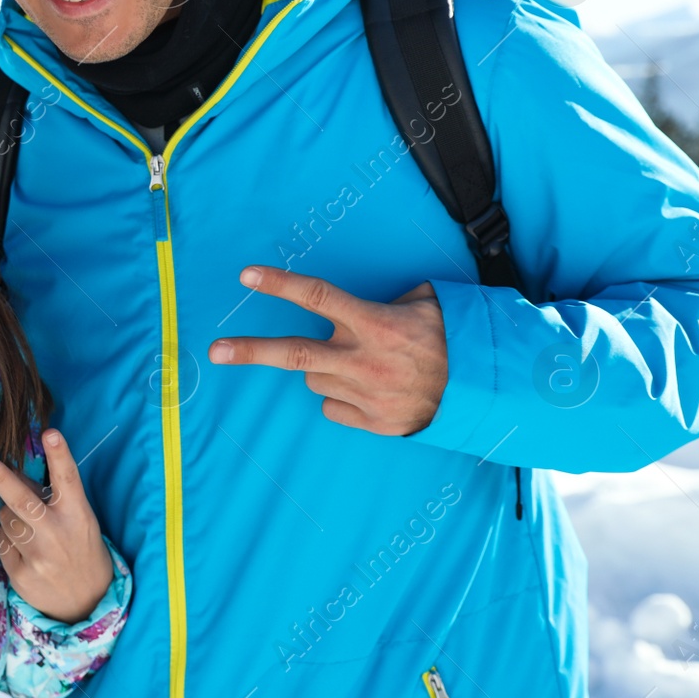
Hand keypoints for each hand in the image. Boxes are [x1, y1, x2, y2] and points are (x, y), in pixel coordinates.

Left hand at [0, 429, 112, 624]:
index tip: (50, 432)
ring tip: (32, 532)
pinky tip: (26, 551)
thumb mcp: (79, 522)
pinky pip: (0, 541)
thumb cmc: (81, 550)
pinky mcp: (20, 574)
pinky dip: (7, 539)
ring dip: (10, 517)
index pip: (68, 479)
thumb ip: (52, 499)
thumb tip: (16, 475)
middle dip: (0, 478)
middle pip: (22, 500)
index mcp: (78, 515)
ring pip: (5, 518)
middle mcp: (57, 534)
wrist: (87, 605)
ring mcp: (37, 556)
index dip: (59, 455)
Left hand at [209, 267, 447, 435]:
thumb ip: (385, 298)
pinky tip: (366, 389)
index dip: (279, 284)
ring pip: (314, 379)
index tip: (247, 275)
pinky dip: (340, 397)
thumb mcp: (424, 303)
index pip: (317, 296)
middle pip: (294, 353)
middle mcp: (363, 359)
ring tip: (359, 364)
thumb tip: (356, 302)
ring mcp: (365, 393)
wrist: (483, 395)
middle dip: (250, 351)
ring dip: (324, 369)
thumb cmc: (452, 339)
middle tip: (215, 351)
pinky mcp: (371, 422)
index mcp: (374, 323)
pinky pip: (333, 407)